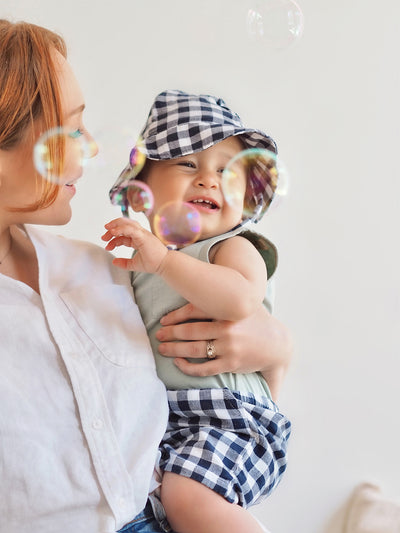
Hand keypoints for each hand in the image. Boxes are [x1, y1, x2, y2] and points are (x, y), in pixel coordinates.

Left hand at [102, 218, 167, 271]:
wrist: (164, 265)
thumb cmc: (153, 264)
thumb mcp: (134, 264)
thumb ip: (124, 263)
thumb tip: (113, 261)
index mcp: (138, 239)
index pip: (123, 234)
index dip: (113, 239)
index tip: (107, 246)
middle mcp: (140, 234)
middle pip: (124, 224)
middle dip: (112, 228)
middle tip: (104, 236)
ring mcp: (142, 233)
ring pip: (127, 223)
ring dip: (116, 225)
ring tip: (107, 230)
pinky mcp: (143, 236)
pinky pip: (131, 229)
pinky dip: (121, 228)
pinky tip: (113, 232)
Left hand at [156, 303, 292, 400]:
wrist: (277, 344)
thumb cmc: (255, 321)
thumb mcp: (241, 305)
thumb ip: (220, 299)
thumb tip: (195, 283)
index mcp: (227, 312)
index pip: (195, 311)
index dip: (175, 316)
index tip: (163, 320)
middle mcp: (227, 329)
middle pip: (190, 332)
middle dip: (170, 334)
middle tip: (158, 335)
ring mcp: (229, 348)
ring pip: (194, 350)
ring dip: (174, 350)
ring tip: (163, 349)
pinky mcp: (231, 364)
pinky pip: (204, 368)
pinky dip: (188, 367)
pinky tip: (179, 363)